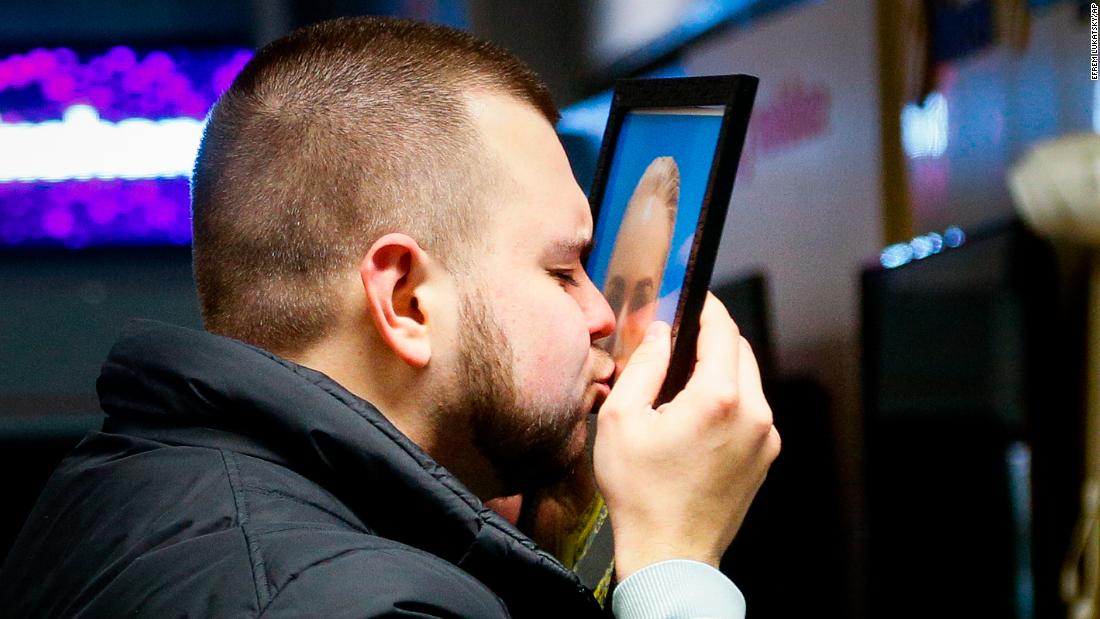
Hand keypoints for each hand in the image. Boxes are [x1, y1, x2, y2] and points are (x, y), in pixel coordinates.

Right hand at [593, 292, 779, 578]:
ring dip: (721, 368)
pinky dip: (729, 398)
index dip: (705, 306)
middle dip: (712, 336)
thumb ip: (643, 366)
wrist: (671, 554)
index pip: (722, 329)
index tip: (690, 295)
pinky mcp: (766, 457)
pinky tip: (696, 413)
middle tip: (678, 336)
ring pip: (748, 380)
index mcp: (719, 398)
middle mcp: (754, 413)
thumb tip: (659, 332)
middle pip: (740, 350)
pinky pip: (751, 410)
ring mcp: (766, 437)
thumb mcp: (621, 420)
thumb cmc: (640, 492)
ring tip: (682, 379)